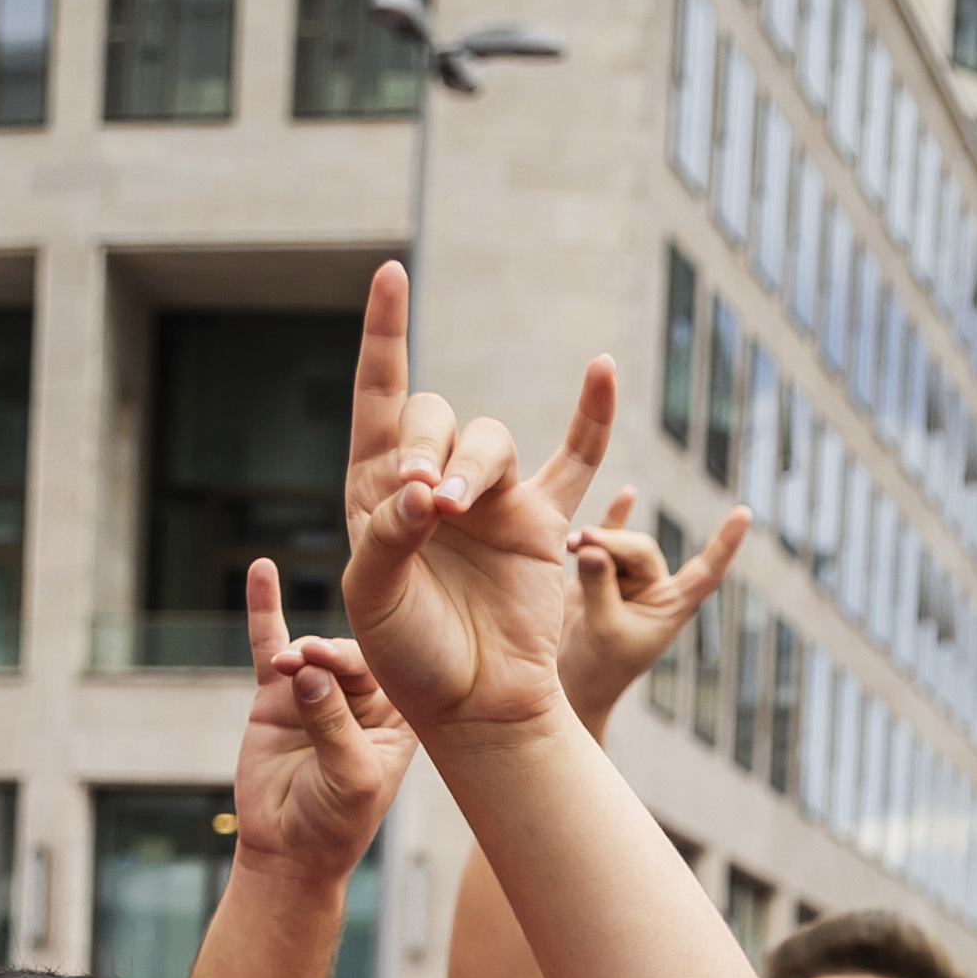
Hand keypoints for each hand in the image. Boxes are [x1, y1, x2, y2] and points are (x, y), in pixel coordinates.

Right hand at [229, 562, 414, 891]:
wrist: (290, 850)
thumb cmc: (336, 822)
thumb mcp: (349, 778)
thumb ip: (333, 726)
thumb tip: (306, 674)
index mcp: (401, 715)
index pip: (386, 672)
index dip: (357, 660)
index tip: (326, 659)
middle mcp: (365, 697)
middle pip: (348, 654)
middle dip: (324, 655)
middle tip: (302, 662)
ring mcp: (319, 692)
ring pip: (310, 652)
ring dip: (296, 654)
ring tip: (284, 668)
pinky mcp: (277, 697)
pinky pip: (270, 646)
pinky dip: (264, 609)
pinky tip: (261, 569)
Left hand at [334, 261, 619, 743]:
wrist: (474, 704)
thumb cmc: (410, 656)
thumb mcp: (372, 593)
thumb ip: (390, 532)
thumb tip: (429, 490)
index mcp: (376, 490)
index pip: (379, 393)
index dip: (386, 332)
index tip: (392, 273)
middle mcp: (433, 483)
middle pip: (432, 414)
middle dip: (425, 446)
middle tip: (425, 504)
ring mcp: (492, 499)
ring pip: (489, 438)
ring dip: (472, 463)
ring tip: (456, 511)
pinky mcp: (543, 522)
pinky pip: (574, 458)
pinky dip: (591, 415)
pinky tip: (604, 369)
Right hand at [557, 485, 749, 735]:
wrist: (569, 685)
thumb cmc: (597, 668)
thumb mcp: (603, 628)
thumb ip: (600, 587)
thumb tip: (595, 546)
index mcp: (672, 607)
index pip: (705, 572)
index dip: (725, 544)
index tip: (745, 513)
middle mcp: (655, 590)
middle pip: (643, 549)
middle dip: (614, 543)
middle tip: (583, 544)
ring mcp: (627, 581)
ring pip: (619, 543)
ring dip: (597, 539)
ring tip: (572, 543)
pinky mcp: (597, 574)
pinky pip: (611, 538)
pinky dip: (616, 517)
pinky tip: (628, 493)